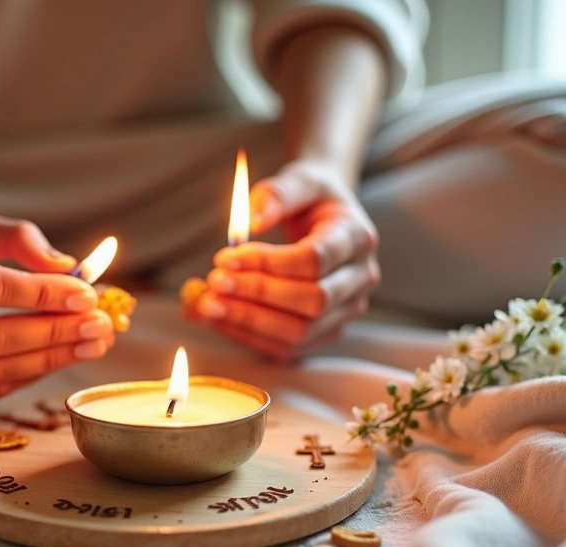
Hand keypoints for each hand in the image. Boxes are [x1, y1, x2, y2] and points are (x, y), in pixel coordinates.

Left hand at [193, 160, 379, 359]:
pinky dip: (247, 335)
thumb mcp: (300, 180)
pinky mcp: (325, 332)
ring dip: (248, 321)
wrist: (327, 218)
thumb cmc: (312, 199)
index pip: (315, 259)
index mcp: (357, 237)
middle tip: (214, 282)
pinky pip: (287, 347)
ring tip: (206, 304)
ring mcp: (346, 311)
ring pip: (300, 332)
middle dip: (257, 294)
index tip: (225, 257)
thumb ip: (279, 194)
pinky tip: (216, 318)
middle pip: (312, 301)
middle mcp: (360, 279)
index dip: (267, 262)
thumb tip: (253, 222)